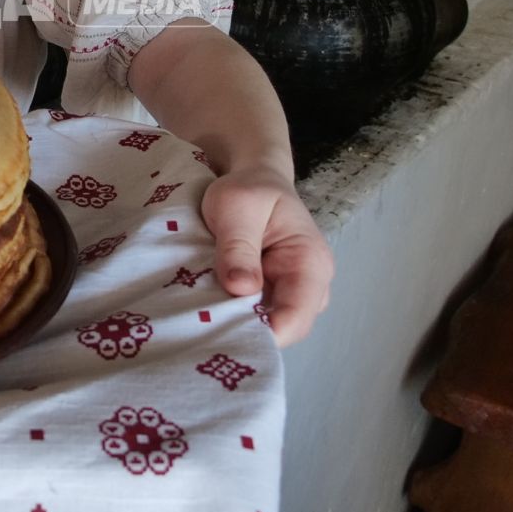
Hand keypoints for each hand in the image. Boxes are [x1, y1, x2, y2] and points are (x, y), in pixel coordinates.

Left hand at [200, 168, 334, 347]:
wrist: (252, 177)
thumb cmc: (249, 188)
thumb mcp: (237, 206)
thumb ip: (238, 245)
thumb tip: (241, 288)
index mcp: (310, 263)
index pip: (295, 318)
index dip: (262, 334)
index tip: (222, 331)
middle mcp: (309, 285)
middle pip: (283, 329)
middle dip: (246, 332)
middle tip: (204, 326)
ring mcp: (291, 292)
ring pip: (268, 326)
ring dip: (236, 324)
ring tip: (202, 317)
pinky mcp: (271, 293)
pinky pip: (255, 315)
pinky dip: (232, 314)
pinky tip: (207, 308)